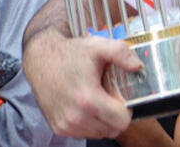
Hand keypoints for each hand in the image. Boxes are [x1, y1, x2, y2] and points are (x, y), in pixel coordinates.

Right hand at [24, 30, 142, 137]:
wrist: (41, 60)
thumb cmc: (70, 53)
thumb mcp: (98, 46)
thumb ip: (122, 54)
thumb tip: (138, 66)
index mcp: (88, 99)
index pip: (121, 121)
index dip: (127, 109)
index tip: (121, 97)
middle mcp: (75, 117)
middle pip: (112, 130)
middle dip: (116, 115)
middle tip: (109, 97)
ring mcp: (65, 125)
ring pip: (99, 133)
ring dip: (102, 120)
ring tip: (96, 99)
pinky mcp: (58, 128)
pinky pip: (84, 133)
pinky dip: (89, 123)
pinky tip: (85, 105)